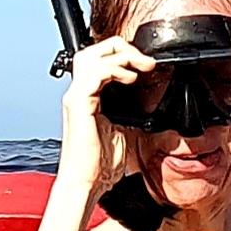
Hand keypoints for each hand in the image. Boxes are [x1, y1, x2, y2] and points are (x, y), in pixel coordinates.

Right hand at [59, 35, 148, 188]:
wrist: (87, 182)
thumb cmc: (101, 165)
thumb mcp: (126, 131)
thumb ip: (134, 113)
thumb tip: (154, 105)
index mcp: (89, 98)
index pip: (100, 61)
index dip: (124, 56)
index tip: (147, 67)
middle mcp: (79, 93)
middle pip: (92, 51)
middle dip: (120, 48)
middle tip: (144, 61)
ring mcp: (76, 97)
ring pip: (92, 56)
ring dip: (120, 56)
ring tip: (139, 67)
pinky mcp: (78, 104)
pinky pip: (94, 73)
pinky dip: (114, 69)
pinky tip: (129, 79)